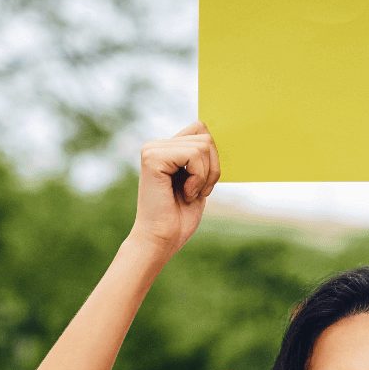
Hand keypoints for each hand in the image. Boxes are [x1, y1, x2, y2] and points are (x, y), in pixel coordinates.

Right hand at [130, 121, 220, 256]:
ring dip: (205, 176)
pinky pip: (194, 155)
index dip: (212, 156)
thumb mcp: (199, 182)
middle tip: (197, 192)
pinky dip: (198, 178)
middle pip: (205, 136)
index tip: (203, 182)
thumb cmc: (179, 218)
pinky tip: (185, 193)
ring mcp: (152, 150)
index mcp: (165, 149)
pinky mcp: (153, 158)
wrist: (161, 240)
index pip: (201, 129)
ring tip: (189, 193)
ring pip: (203, 145)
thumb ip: (203, 158)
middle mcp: (156, 145)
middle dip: (212, 168)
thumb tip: (216, 137)